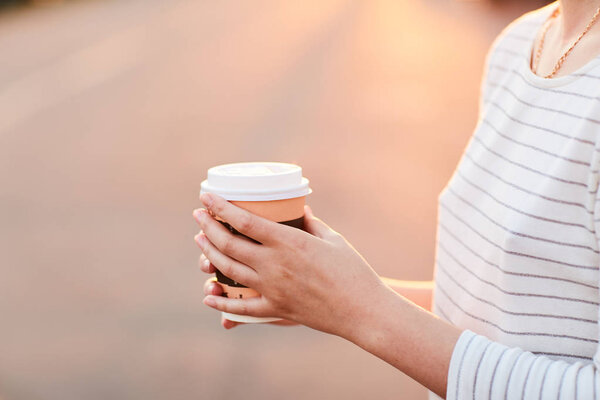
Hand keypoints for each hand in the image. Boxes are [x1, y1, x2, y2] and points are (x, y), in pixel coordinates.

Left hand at [193, 193, 389, 337]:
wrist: (362, 310)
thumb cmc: (353, 271)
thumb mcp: (332, 239)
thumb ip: (311, 223)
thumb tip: (299, 209)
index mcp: (289, 242)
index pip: (244, 221)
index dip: (220, 207)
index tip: (206, 196)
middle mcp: (274, 265)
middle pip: (229, 244)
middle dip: (208, 227)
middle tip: (198, 215)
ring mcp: (273, 289)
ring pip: (230, 270)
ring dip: (210, 254)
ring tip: (200, 239)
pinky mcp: (276, 309)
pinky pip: (242, 308)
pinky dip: (222, 303)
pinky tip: (209, 296)